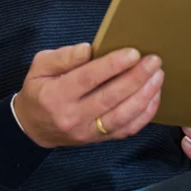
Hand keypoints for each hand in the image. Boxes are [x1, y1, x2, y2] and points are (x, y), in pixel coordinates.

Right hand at [14, 43, 163, 147]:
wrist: (32, 127)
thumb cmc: (38, 90)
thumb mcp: (39, 66)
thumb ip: (63, 57)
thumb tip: (88, 50)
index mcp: (56, 95)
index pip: (88, 79)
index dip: (113, 65)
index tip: (134, 53)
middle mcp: (73, 117)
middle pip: (110, 98)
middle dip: (136, 78)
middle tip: (154, 61)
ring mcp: (88, 132)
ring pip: (122, 116)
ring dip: (145, 96)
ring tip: (158, 76)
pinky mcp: (99, 140)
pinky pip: (126, 130)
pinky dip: (144, 114)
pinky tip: (154, 96)